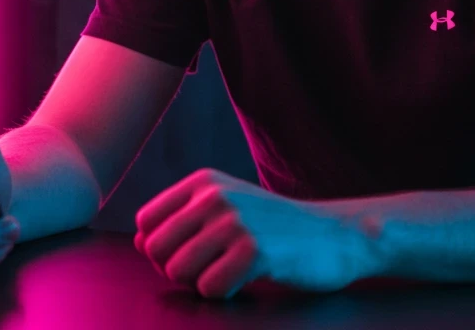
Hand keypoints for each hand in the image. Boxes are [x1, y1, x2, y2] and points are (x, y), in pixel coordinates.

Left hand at [134, 169, 384, 298]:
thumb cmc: (272, 228)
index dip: (160, 249)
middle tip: (211, 268)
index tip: (192, 253)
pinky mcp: (254, 251)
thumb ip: (181, 220)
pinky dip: (224, 294)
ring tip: (229, 272)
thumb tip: (140, 242)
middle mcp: (214, 195)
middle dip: (176, 270)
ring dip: (200, 283)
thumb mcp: (225, 207)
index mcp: (202, 181)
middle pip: (155, 250)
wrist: (334, 235)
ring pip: (178, 271)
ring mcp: (234, 221)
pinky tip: (246, 280)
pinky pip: (209, 289)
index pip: (145, 224)